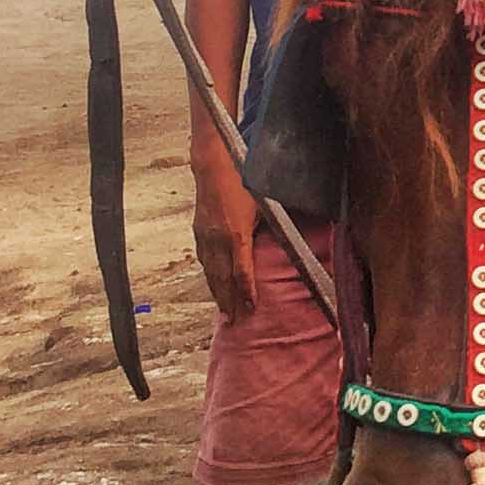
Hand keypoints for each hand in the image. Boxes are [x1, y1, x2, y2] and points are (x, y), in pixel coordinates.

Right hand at [192, 155, 260, 323]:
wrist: (213, 163)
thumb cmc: (244, 178)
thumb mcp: (265, 203)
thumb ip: (273, 226)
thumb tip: (286, 244)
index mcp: (236, 233)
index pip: (242, 271)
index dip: (246, 292)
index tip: (250, 309)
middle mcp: (218, 238)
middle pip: (223, 278)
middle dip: (229, 301)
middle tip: (234, 321)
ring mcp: (205, 235)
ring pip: (211, 270)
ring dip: (217, 292)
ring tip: (223, 310)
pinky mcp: (199, 230)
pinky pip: (204, 259)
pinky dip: (209, 275)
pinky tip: (213, 282)